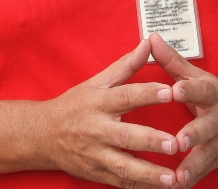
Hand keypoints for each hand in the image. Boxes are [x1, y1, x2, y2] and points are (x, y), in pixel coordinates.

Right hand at [35, 39, 179, 187]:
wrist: (41, 135)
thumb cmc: (74, 105)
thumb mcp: (97, 81)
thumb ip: (126, 65)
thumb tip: (149, 43)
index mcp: (99, 102)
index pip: (125, 96)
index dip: (147, 93)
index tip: (170, 92)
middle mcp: (97, 129)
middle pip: (126, 136)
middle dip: (151, 141)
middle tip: (175, 143)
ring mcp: (95, 154)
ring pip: (123, 166)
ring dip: (148, 174)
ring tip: (171, 179)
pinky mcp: (95, 173)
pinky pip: (119, 182)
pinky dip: (138, 187)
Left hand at [149, 34, 217, 187]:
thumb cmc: (214, 94)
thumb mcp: (198, 76)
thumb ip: (173, 61)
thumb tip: (151, 38)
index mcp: (213, 94)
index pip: (201, 90)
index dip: (189, 91)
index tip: (175, 91)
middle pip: (207, 127)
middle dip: (194, 135)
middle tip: (179, 141)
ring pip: (206, 156)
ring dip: (193, 166)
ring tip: (178, 177)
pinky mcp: (215, 160)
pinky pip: (202, 174)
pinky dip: (190, 182)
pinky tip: (175, 188)